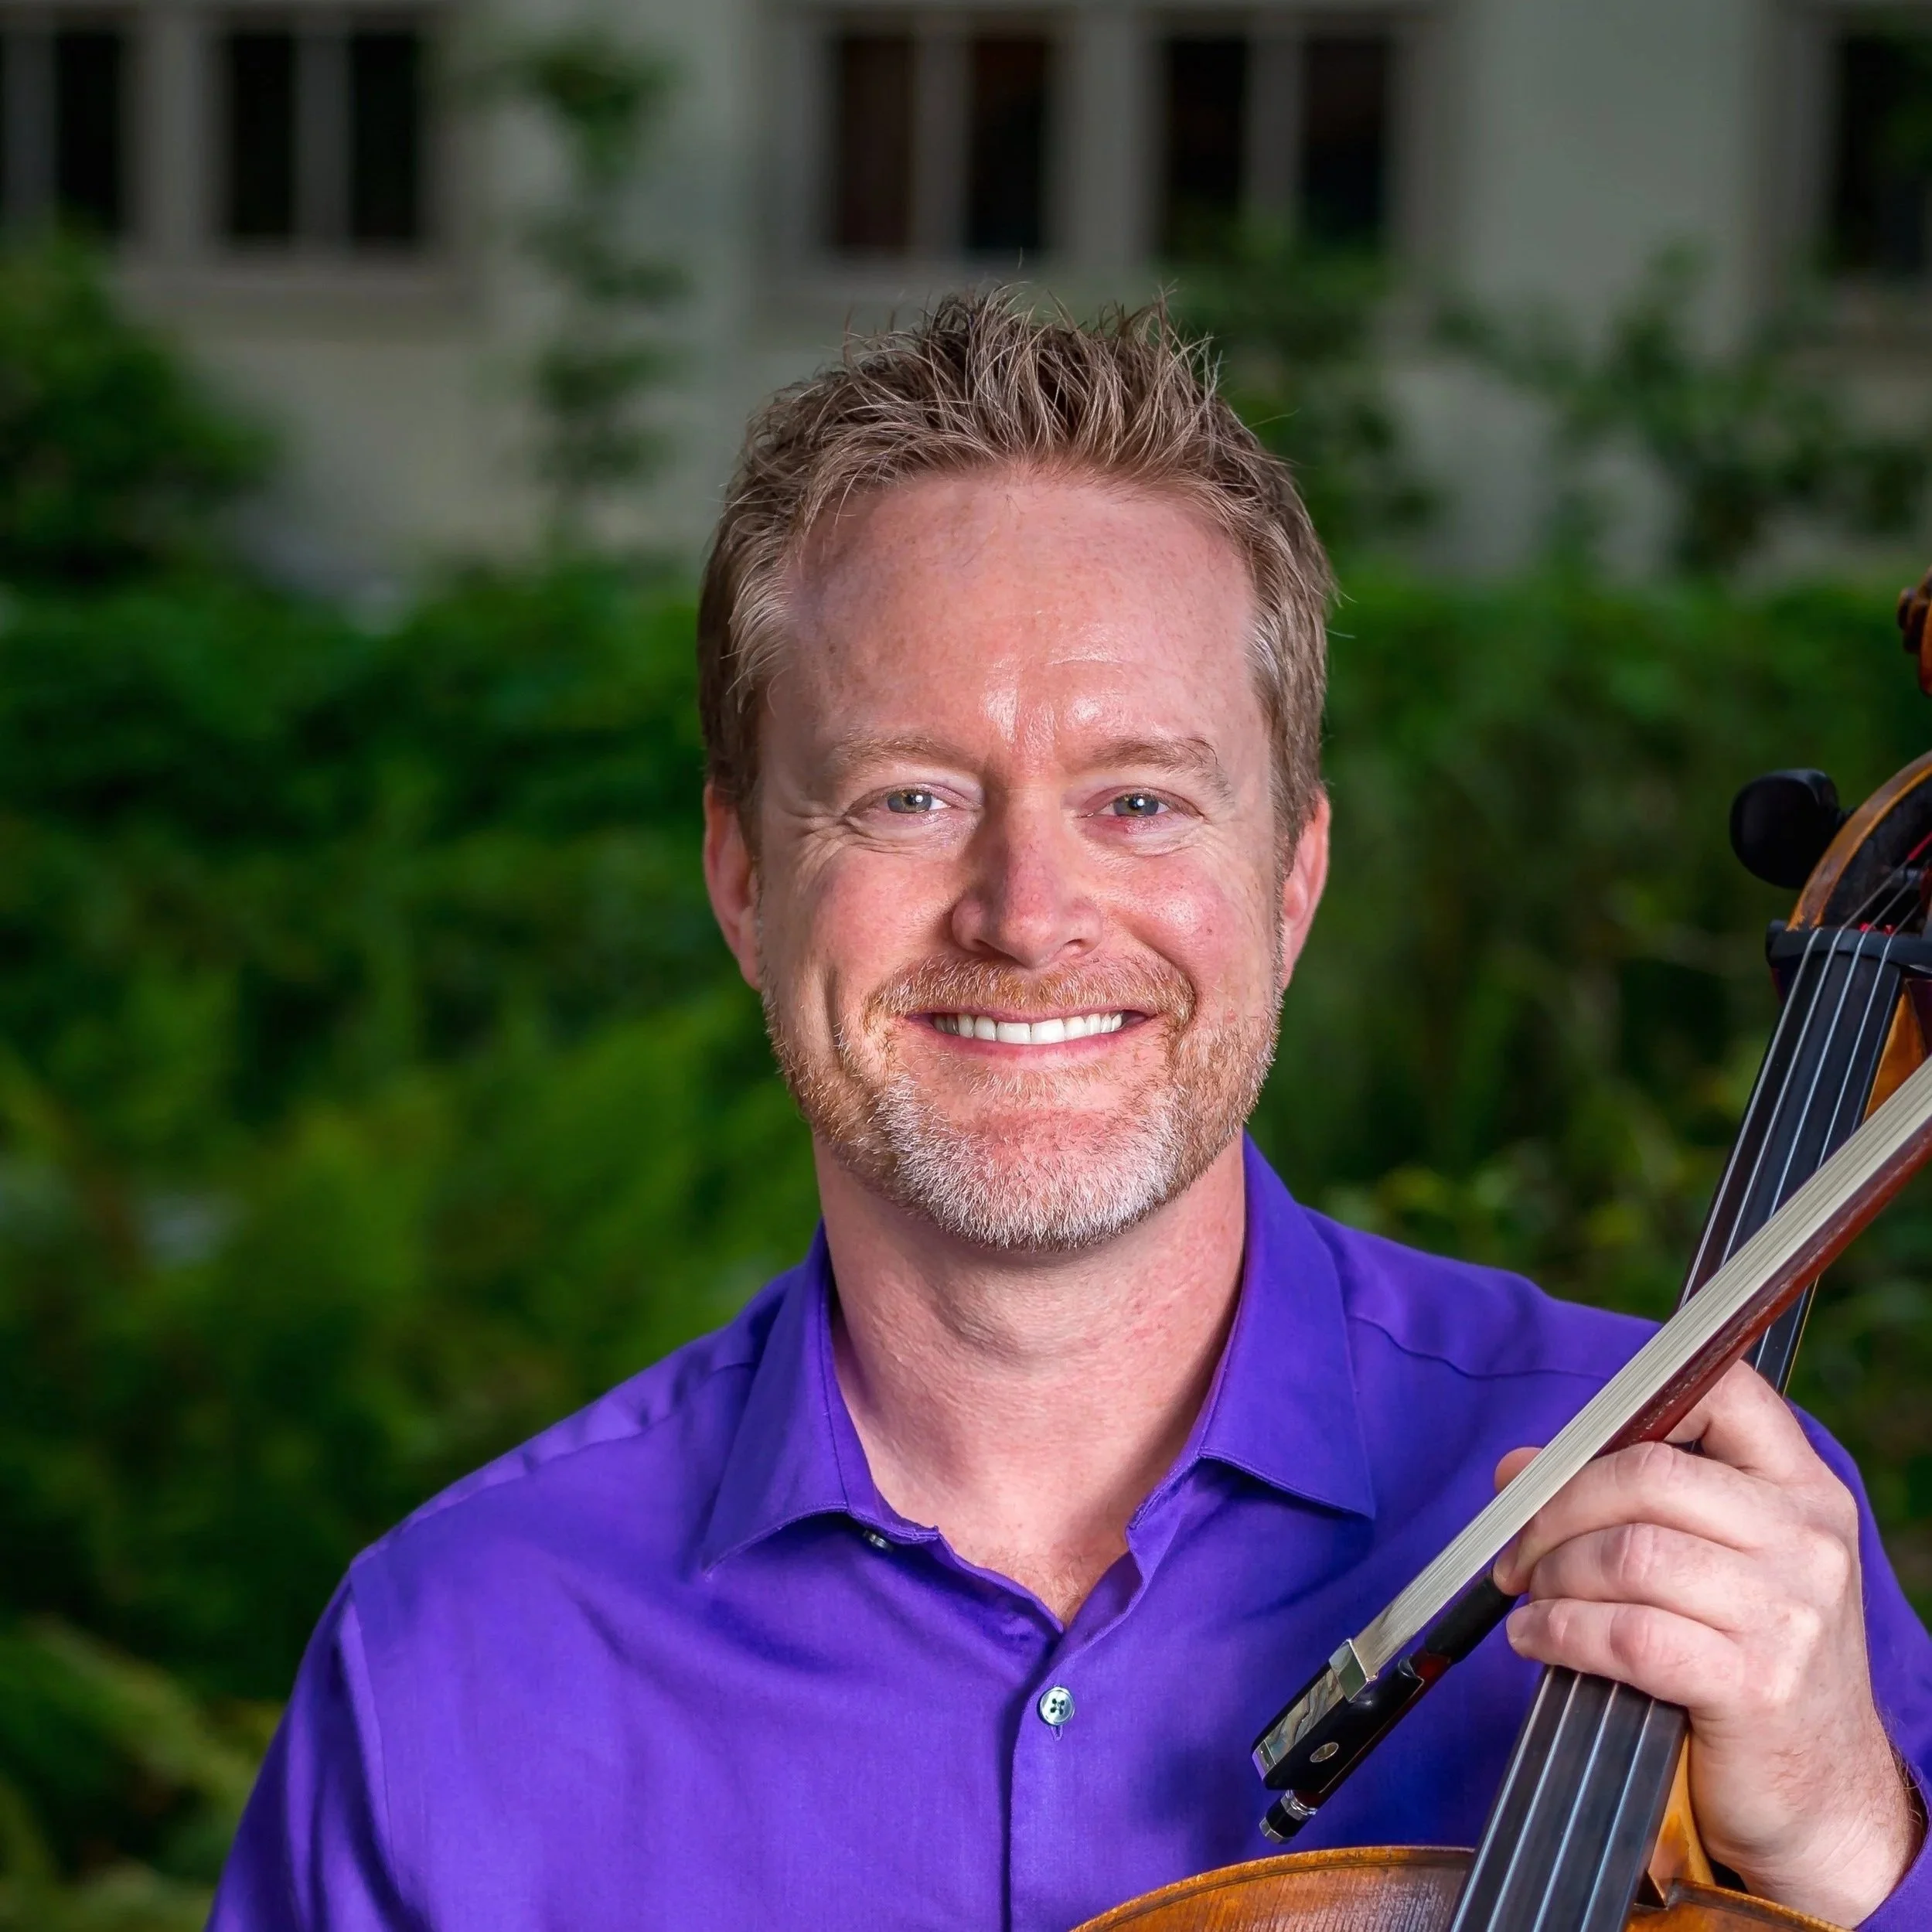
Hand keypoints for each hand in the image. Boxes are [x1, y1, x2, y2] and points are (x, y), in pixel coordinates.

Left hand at [1492, 1360, 1922, 1924]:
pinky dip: (1559, 1631)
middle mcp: (1806, 1539)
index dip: (1640, 1400)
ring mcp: (1787, 1612)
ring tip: (1533, 1595)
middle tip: (1519, 1547)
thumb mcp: (1716, 1564)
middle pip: (1646, 1474)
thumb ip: (1628, 1500)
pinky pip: (1627, 1634)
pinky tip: (1537, 1637)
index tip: (1576, 1446)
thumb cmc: (1752, 1660)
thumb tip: (1517, 1469)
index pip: (1728, 1395)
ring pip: (1628, 1553)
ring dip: (1553, 1574)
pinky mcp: (1755, 1685)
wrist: (1824, 1794)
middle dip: (1557, 1508)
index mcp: (1802, 1490)